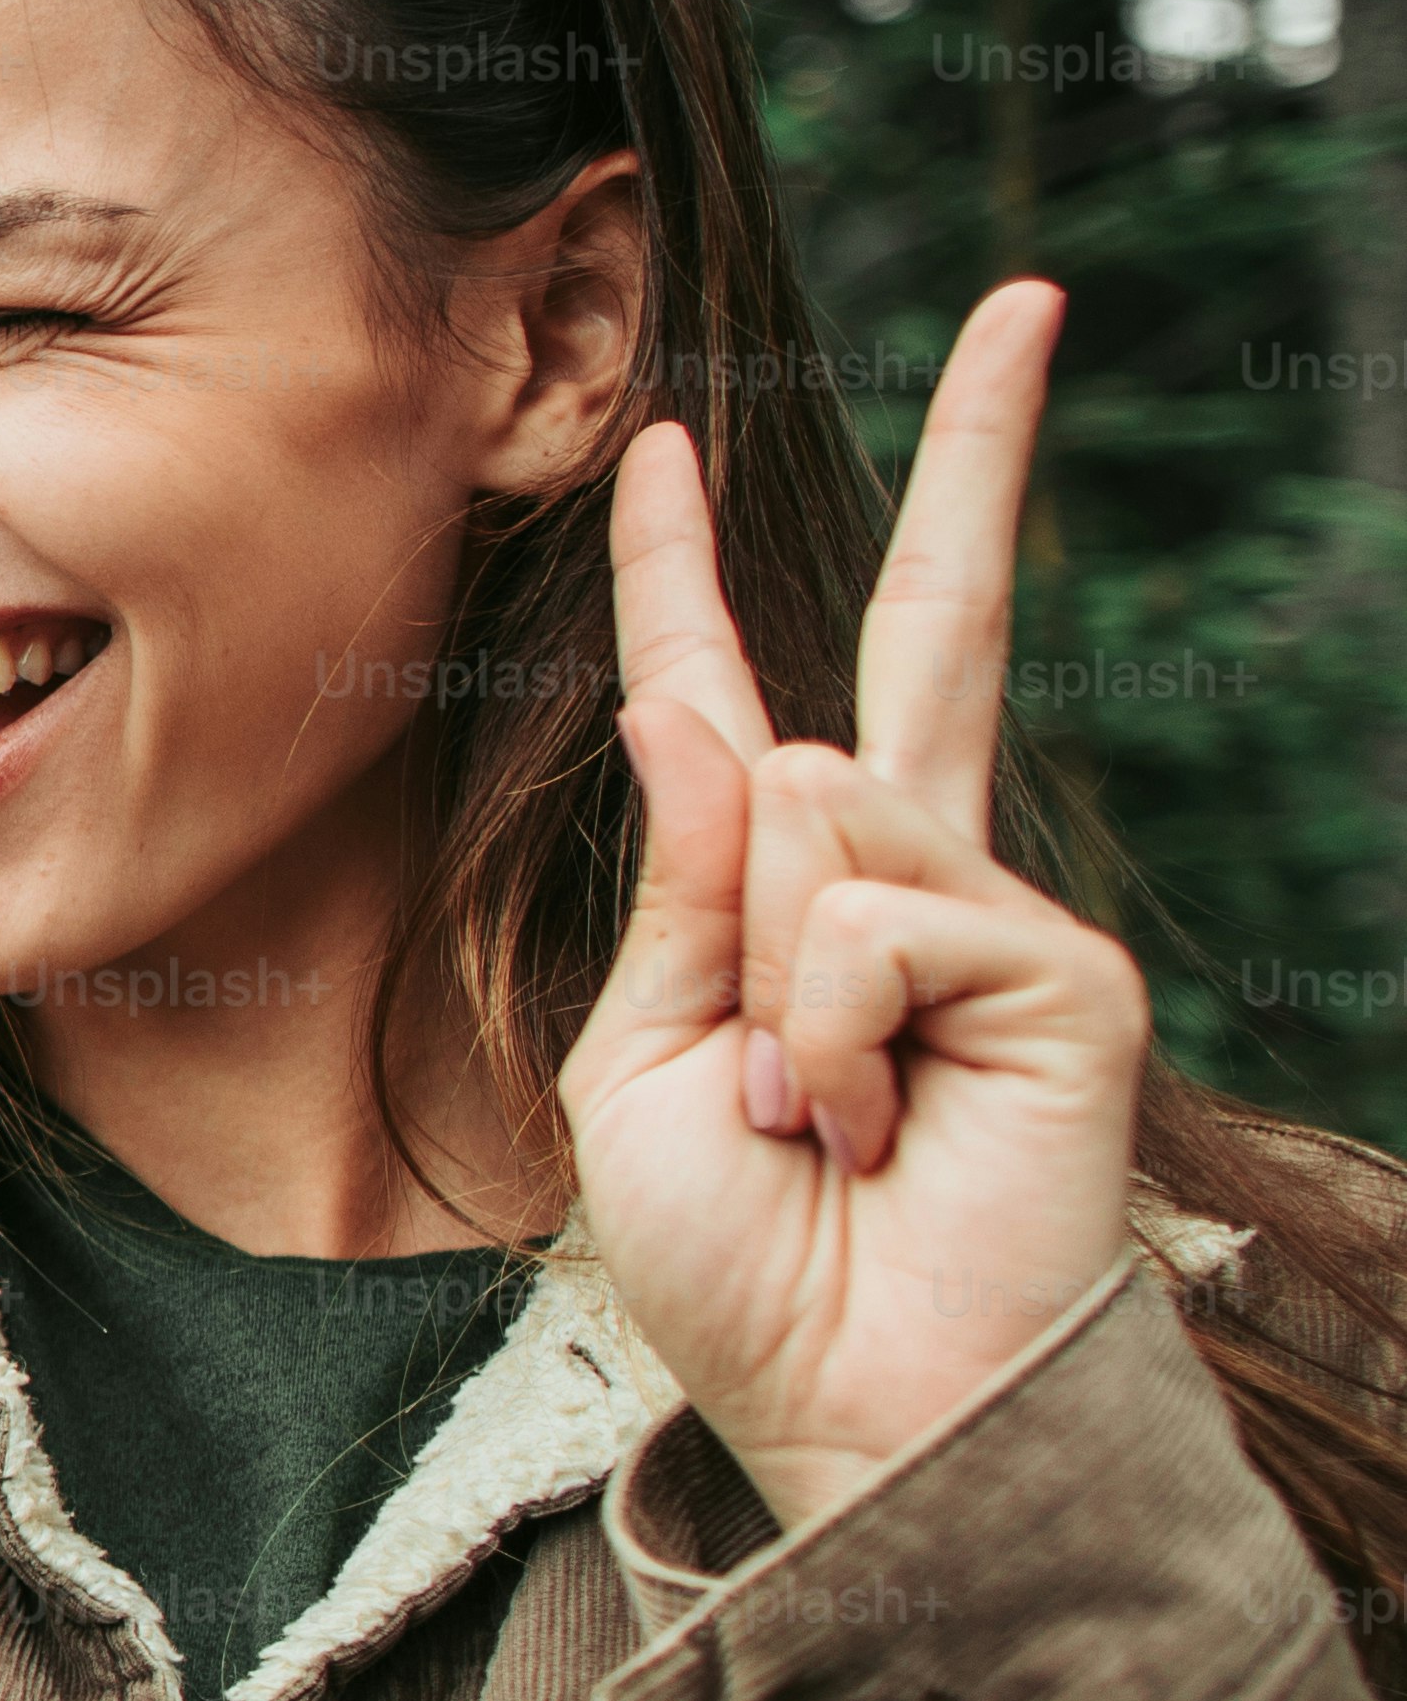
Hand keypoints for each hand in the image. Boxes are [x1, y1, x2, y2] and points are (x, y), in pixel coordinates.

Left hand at [557, 277, 1151, 1533]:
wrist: (857, 1407)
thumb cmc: (746, 1264)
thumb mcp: (642, 1066)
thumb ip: (680, 892)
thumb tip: (715, 712)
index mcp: (779, 894)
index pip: (725, 694)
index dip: (688, 572)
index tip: (669, 441)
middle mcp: (901, 873)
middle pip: (933, 624)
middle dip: (984, 456)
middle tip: (1032, 293)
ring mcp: (994, 910)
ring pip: (809, 819)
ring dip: (769, 996)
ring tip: (810, 1123)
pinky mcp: (1059, 965)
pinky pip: (873, 913)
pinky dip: (827, 1036)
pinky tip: (872, 1128)